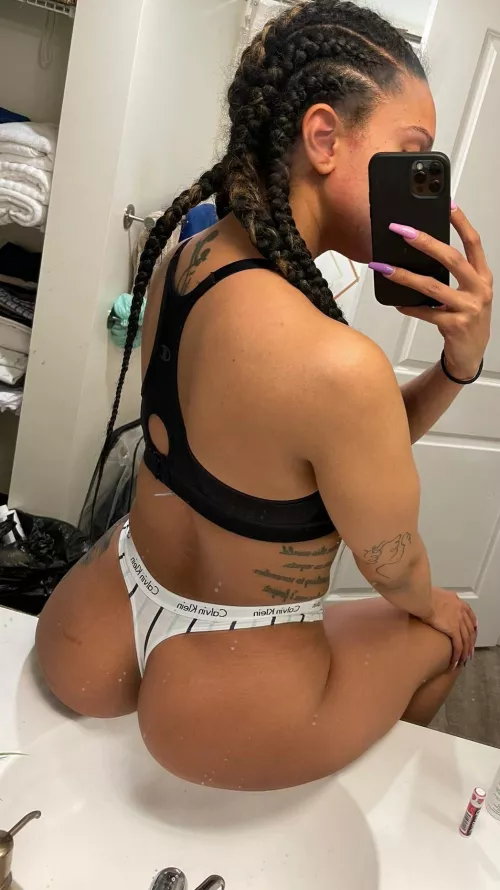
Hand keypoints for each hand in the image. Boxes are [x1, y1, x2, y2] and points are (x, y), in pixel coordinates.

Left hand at [382, 208, 492, 379]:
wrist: (470, 355)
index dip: (461, 223)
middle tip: (402, 231)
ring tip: (384, 267)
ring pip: (432, 287)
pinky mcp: (455, 326)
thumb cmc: (465, 318)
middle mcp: (479, 290)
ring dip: (405, 276)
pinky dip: (410, 307)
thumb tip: (419, 254)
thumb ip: (452, 276)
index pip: (473, 243)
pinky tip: (397, 302)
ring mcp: (469, 308)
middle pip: (451, 259)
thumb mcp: (465, 294)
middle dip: (425, 242)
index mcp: (482, 277)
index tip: (447, 205)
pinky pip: (426, 313)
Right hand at [421, 587, 477, 667]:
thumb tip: (434, 602)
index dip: (472, 625)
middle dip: (471, 641)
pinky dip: (458, 653)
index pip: (469, 615)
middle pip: (470, 629)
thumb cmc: (423, 594)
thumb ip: (439, 599)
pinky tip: (456, 660)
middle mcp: (460, 610)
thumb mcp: (435, 594)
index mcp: (457, 601)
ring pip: (466, 639)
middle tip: (470, 650)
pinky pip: (458, 644)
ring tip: (464, 659)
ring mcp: (458, 620)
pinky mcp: (453, 629)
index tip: (473, 631)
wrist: (422, 597)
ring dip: (466, 650)